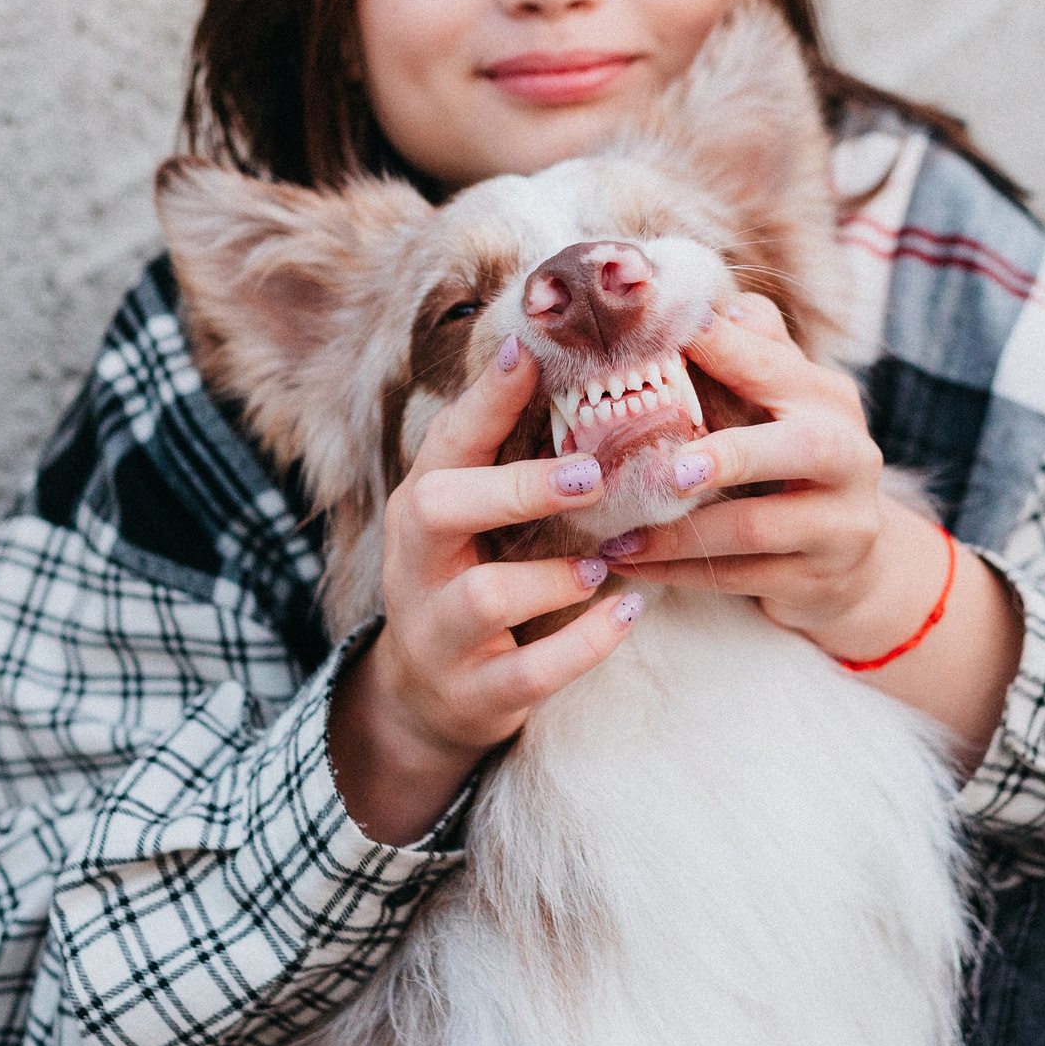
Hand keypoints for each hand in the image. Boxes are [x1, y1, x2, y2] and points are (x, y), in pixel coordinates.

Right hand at [329, 334, 642, 844]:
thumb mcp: (472, 515)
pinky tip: (627, 614)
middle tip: (591, 476)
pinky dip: (584, 645)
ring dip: (553, 577)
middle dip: (517, 489)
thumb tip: (563, 361)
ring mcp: (438, 630)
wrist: (426, 695)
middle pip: (440, 507)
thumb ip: (507, 453)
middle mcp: (416, 560)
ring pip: (483, 597)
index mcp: (423, 502)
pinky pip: (528, 672)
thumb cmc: (470, 576)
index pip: (446, 438)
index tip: (530, 350)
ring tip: (606, 563)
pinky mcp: (473, 691)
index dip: (486, 396)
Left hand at [602, 293, 909, 651]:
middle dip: (734, 455)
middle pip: (805, 449)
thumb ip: (751, 353)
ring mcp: (842, 524)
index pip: (775, 364)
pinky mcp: (819, 579)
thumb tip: (700, 306)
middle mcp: (851, 456)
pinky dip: (679, 573)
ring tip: (617, 536)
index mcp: (828, 399)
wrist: (851, 557)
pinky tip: (629, 566)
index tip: (666, 335)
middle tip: (671, 468)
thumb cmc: (792, 463)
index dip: (724, 349)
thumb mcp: (782, 404)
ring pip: (759, 529)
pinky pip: (742, 579)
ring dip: (680, 535)